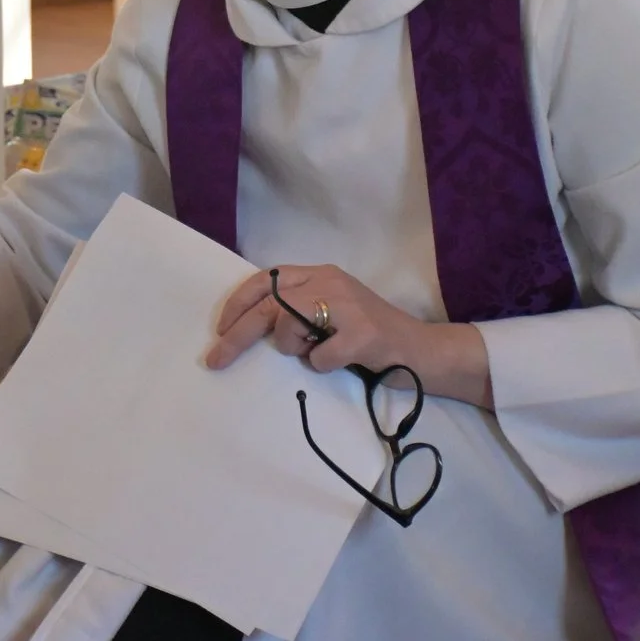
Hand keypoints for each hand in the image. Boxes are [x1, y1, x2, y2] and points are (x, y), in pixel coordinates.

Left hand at [205, 263, 495, 407]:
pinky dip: (323, 366)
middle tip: (215, 359)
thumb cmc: (372, 337)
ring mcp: (348, 306)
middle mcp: (331, 282)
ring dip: (295, 349)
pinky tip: (344, 362)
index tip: (220, 329)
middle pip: (269, 305)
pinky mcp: (361, 335)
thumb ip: (300, 308)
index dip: (238, 303)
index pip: (267, 280)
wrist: (424, 351)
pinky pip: (319, 358)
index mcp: (321, 274)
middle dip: (237, 335)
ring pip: (288, 327)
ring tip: (320, 352)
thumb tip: (251, 324)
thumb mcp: (333, 310)